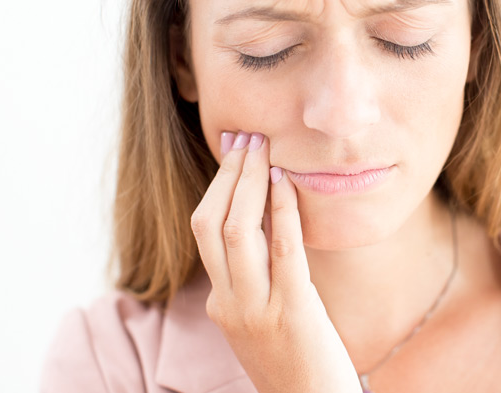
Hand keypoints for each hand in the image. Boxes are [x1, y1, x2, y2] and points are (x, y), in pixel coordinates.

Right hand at [191, 131, 362, 392]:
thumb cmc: (296, 362)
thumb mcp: (262, 319)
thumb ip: (256, 279)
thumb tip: (269, 221)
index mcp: (220, 303)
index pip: (204, 233)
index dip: (217, 187)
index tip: (233, 153)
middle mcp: (229, 304)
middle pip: (211, 225)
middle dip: (228, 176)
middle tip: (247, 139)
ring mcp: (256, 310)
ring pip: (237, 233)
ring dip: (248, 184)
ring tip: (264, 150)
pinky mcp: (292, 313)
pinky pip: (283, 252)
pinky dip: (282, 212)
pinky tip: (286, 184)